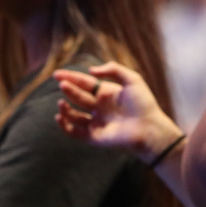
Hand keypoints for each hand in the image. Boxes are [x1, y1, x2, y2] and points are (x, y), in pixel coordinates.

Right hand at [54, 62, 181, 159]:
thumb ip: (113, 70)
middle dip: (69, 90)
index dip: (71, 78)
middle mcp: (100, 107)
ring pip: (74, 115)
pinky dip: (65, 126)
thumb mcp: (132, 80)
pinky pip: (75, 132)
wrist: (149, 128)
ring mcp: (96, 122)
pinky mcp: (94, 137)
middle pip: (78, 96)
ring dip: (65, 108)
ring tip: (61, 103)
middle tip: (62, 85)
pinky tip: (60, 117)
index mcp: (107, 93)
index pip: (85, 83)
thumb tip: (90, 71)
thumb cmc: (143, 104)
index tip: (57, 74)